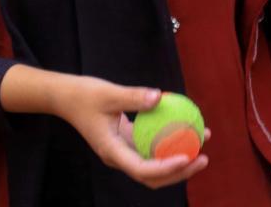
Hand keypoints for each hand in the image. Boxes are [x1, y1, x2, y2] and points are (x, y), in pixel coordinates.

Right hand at [53, 77, 209, 189]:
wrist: (66, 98)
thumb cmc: (85, 95)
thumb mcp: (108, 93)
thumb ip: (133, 97)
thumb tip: (159, 96)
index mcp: (112, 152)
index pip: (142, 169)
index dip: (166, 168)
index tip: (188, 157)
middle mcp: (119, 157)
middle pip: (153, 176)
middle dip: (181, 172)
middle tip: (203, 157)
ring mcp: (123, 152)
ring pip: (154, 165)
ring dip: (179, 159)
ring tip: (203, 142)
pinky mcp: (127, 142)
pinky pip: (152, 147)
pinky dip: (169, 142)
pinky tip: (187, 126)